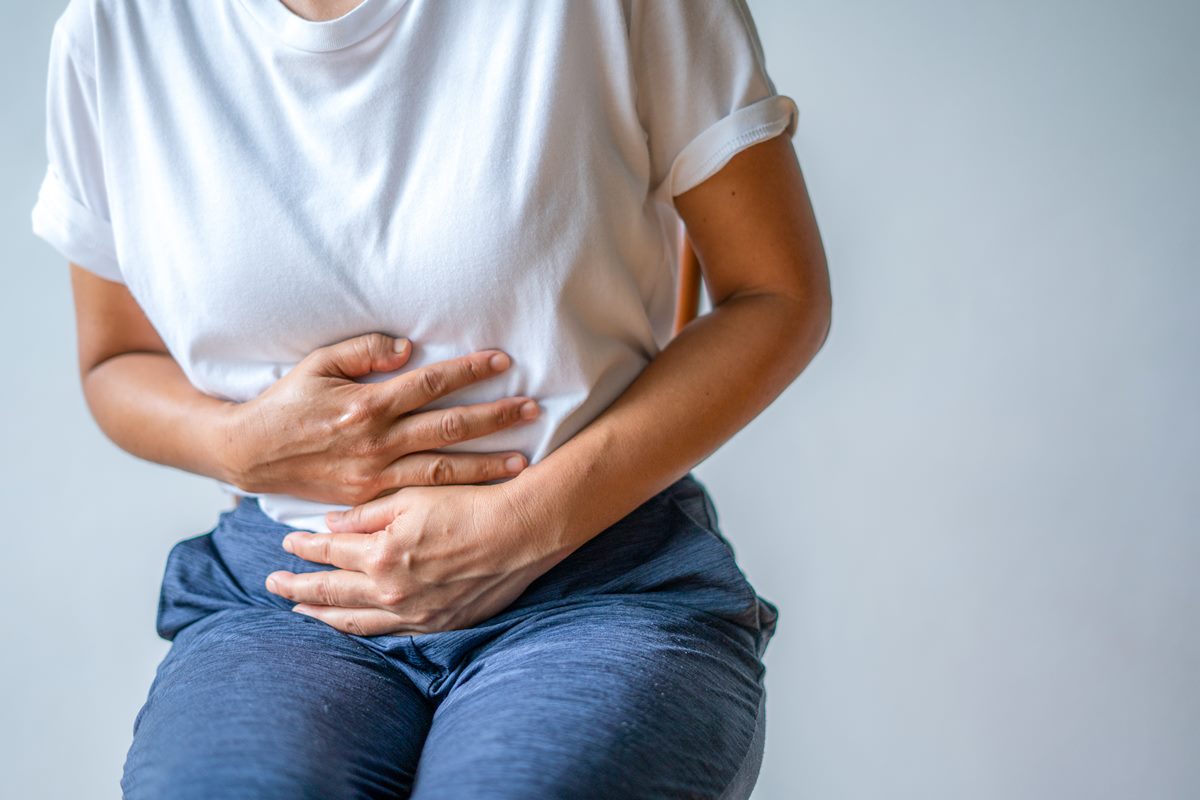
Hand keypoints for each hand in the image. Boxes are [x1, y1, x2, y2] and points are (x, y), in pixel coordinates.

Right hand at [221, 333, 541, 504]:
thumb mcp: (318, 364)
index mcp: (367, 404)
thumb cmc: (287, 402)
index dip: (470, 370)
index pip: (431, 383)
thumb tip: (409, 346)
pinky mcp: (370, 497)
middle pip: (448, 427)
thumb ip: (364, 350)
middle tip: (533, 408)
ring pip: (442, 469)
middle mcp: (376, 442)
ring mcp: (375, 474)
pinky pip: (420, 494)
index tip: (503, 360)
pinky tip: (482, 491)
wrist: (250, 454)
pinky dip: (454, 492)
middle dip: (495, 418)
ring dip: (486, 464)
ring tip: (524, 460)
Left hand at [262, 482, 566, 635]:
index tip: (286, 543)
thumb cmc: (470, 506)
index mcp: (381, 555)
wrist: (522, 533)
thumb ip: (368, 513)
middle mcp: (391, 592)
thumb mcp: (414, 497)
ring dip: (322, 614)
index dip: (304, 547)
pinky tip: (352, 624)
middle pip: (330, 592)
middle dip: (298, 586)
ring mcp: (414, 614)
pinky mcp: (438, 624)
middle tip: (273, 583)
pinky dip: (363, 629)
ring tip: (300, 610)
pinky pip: (389, 634)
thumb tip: (331, 525)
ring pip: (354, 621)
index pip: (328, 553)